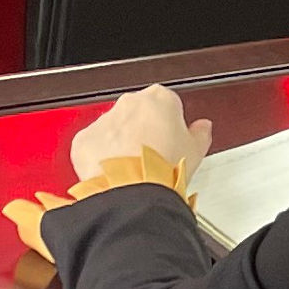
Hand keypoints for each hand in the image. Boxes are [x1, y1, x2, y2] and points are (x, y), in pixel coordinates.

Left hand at [74, 84, 209, 185]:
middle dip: (143, 131)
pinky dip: (99, 157)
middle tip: (152, 156)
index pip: (168, 104)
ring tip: (133, 169)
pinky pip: (92, 144)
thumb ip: (200, 133)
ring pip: (113, 128)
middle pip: (138, 113)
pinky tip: (114, 173)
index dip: (171, 125)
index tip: (171, 141)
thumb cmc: (163, 167)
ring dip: (120, 143)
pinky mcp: (85, 138)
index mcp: (161, 99)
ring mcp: (106, 119)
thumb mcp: (196, 150)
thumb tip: (203, 128)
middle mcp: (130, 103)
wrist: (132, 189)